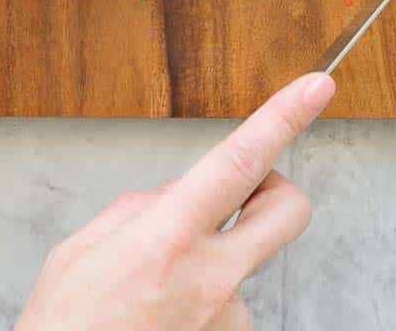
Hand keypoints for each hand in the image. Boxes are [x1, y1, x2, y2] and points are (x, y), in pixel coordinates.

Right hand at [16, 72, 335, 330]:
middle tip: (243, 198)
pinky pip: (227, 312)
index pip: (241, 161)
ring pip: (244, 269)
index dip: (284, 118)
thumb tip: (179, 194)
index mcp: (168, 239)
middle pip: (288, 212)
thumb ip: (140, 210)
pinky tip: (163, 320)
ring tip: (155, 297)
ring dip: (213, 270)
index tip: (316, 88)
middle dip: (275, 191)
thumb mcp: (79, 254)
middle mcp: (210, 280)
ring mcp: (226, 322)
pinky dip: (202, 311)